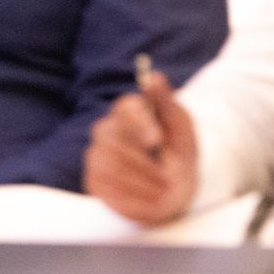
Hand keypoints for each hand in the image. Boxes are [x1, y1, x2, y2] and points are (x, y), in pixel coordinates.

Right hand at [84, 70, 198, 225]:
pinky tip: (149, 196)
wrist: (175, 189)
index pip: (125, 108)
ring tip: (163, 188)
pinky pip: (106, 188)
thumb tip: (154, 77)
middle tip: (167, 176)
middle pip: (113, 139)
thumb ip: (166, 103)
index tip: (157, 139)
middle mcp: (107, 129)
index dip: (139, 123)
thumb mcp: (180, 128)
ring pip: (110, 165)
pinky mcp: (93, 181)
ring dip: (142, 181)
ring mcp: (97, 155)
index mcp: (129, 111)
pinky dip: (134, 196)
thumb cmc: (179, 152)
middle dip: (144, 162)